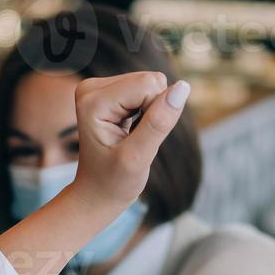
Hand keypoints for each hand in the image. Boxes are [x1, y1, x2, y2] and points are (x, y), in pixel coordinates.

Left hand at [71, 72, 189, 210]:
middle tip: (136, 139)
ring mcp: (99, 88)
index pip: (148, 84)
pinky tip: (131, 130)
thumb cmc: (113, 182)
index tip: (139, 139)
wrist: (97, 194)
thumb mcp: (138, 158)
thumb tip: (183, 87)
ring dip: (151, 112)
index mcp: (93, 100)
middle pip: (149, 80)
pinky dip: (147, 112)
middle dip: (154, 111)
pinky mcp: (109, 92)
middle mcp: (92, 88)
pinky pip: (146, 90)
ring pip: (151, 84)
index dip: (156, 113)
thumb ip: (159, 122)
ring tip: (133, 136)